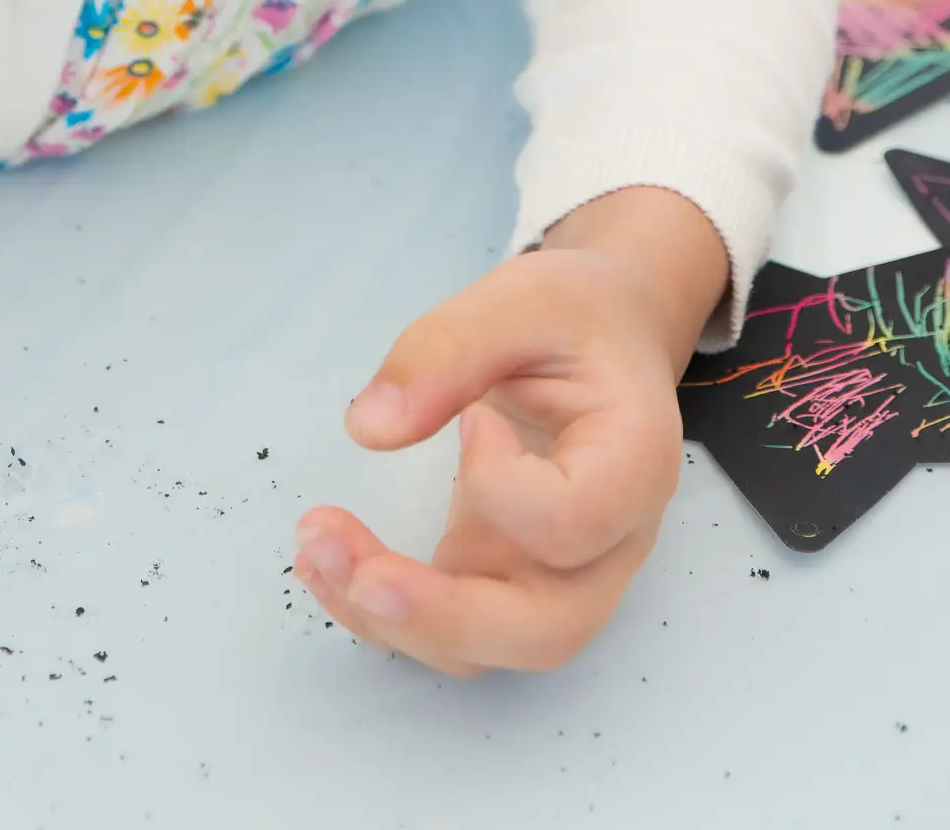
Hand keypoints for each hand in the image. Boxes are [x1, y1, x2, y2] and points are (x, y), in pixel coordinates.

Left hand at [293, 188, 727, 675]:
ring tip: (314, 548)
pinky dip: (384, 607)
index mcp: (635, 464)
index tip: (474, 417)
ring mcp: (564, 575)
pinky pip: (453, 626)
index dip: (500, 483)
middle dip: (430, 611)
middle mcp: (613, 544)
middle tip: (333, 553)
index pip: (573, 522)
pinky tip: (324, 560)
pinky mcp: (512, 578)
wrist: (605, 340)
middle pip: (542, 631)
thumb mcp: (519, 301)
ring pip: (489, 648)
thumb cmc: (575, 318)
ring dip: (392, 617)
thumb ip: (447, 351)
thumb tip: (368, 429)